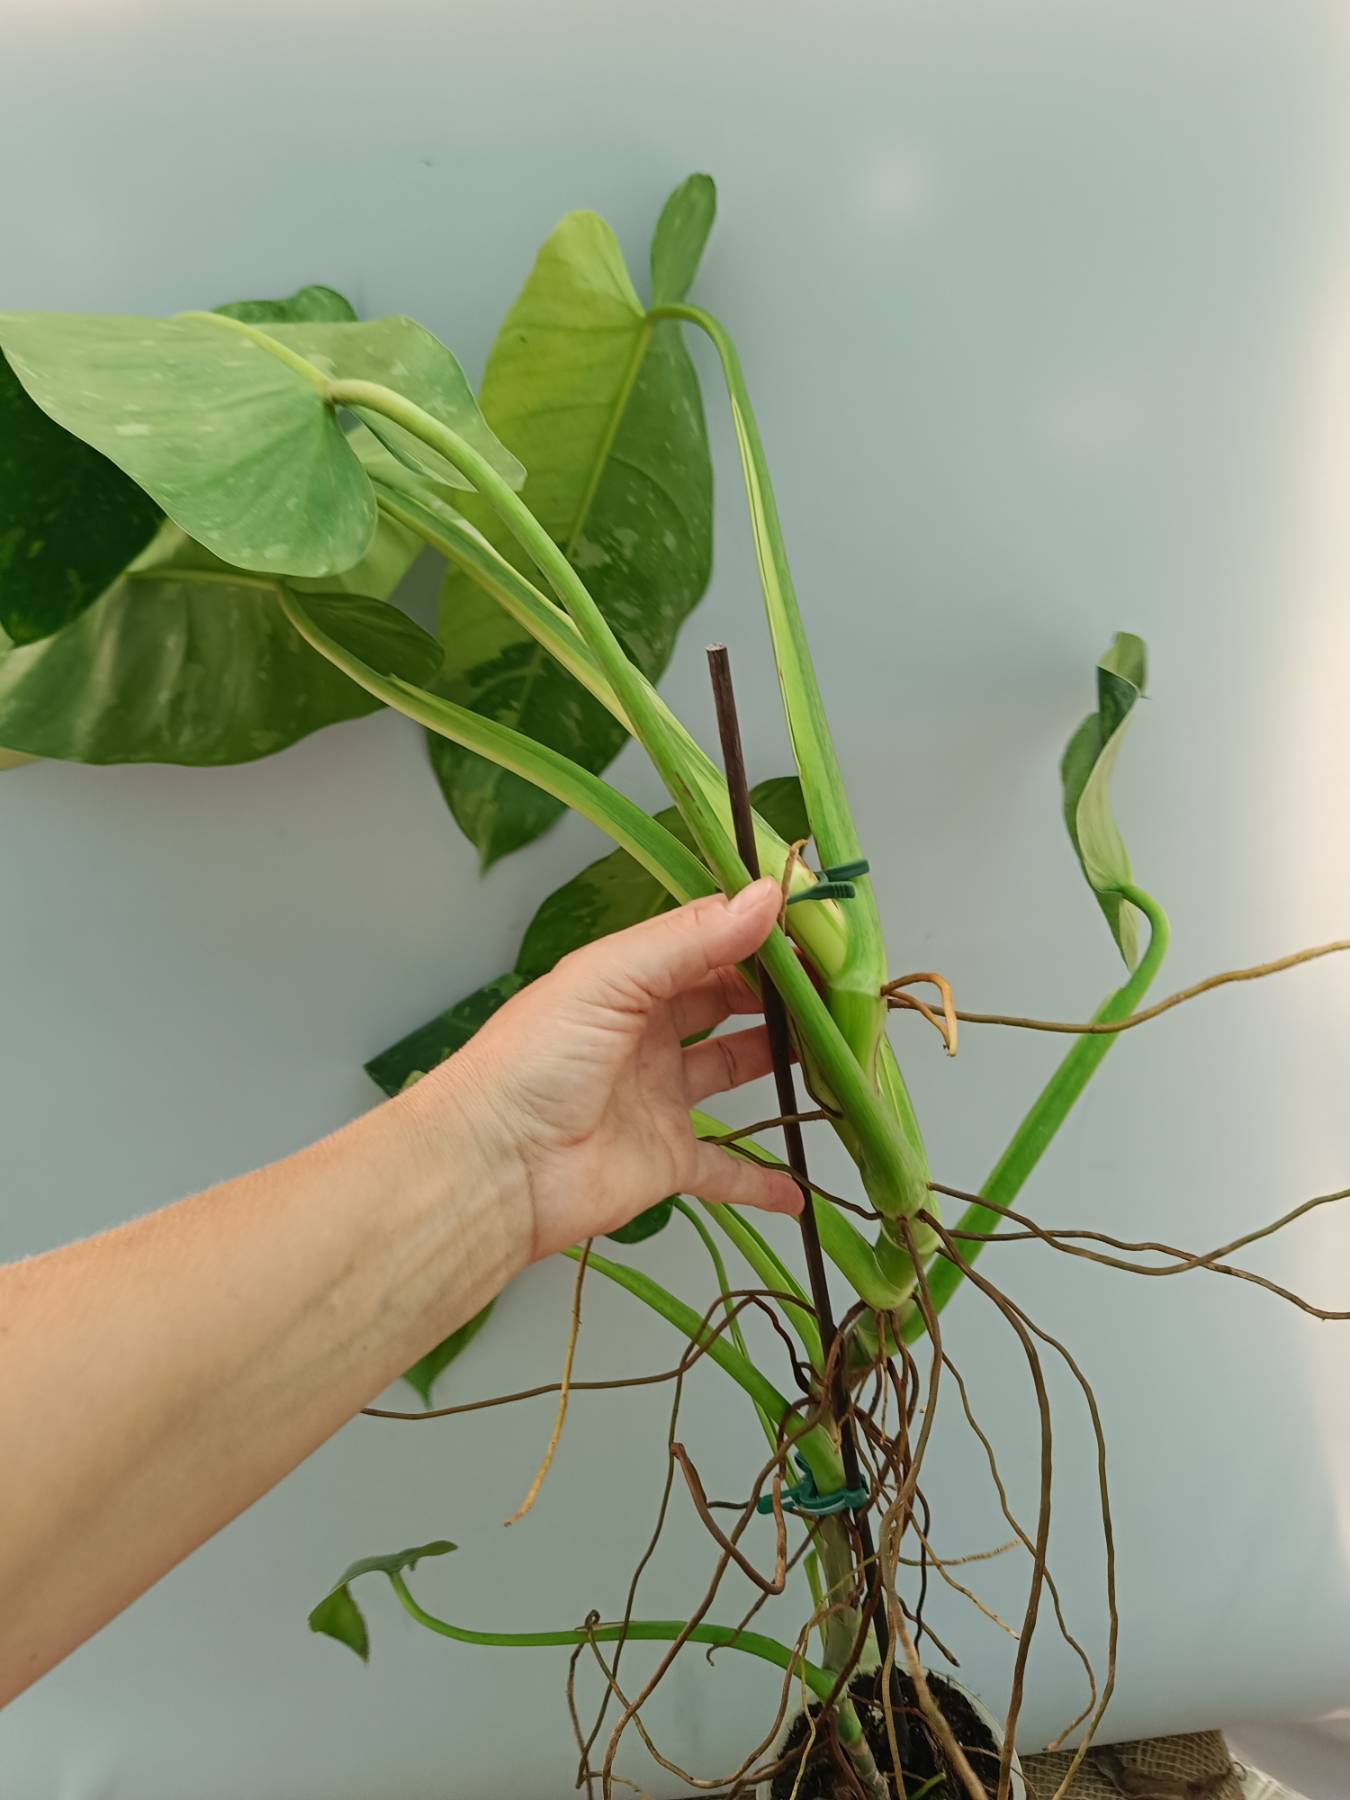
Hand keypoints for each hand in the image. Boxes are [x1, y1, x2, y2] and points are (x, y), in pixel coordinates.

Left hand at [445, 878, 803, 1260]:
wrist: (492, 1169)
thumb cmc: (532, 1061)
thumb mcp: (610, 979)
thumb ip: (690, 939)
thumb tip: (767, 896)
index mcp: (626, 981)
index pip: (706, 944)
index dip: (760, 935)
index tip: (819, 931)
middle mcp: (645, 1034)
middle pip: (725, 1002)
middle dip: (778, 993)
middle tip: (839, 988)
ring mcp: (658, 1099)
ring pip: (732, 1071)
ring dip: (780, 1064)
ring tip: (838, 1052)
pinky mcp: (666, 1162)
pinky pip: (725, 1169)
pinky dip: (762, 1179)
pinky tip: (799, 1186)